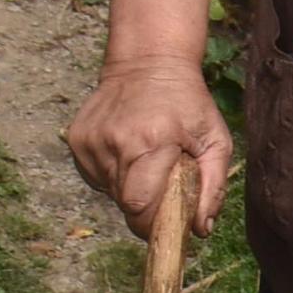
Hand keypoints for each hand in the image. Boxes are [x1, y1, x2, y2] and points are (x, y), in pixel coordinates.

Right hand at [65, 58, 230, 239]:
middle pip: (125, 204)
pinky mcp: (77, 140)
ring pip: (110, 192)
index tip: (168, 224)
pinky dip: (114, 174)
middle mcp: (116, 142)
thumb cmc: (188, 104)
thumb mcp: (215, 140)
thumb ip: (213, 187)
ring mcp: (91, 141)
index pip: (140, 206)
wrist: (148, 63)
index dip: (153, 225)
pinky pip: (96, 177)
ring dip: (130, 188)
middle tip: (162, 189)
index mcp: (153, 142)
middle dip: (146, 208)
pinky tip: (128, 151)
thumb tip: (201, 229)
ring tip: (146, 160)